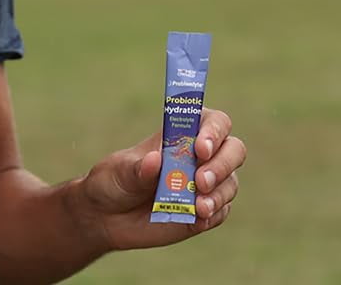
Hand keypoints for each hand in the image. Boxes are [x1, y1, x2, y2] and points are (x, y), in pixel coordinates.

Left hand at [73, 107, 244, 251]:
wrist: (107, 216)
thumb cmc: (115, 180)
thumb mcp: (121, 171)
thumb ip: (139, 168)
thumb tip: (156, 160)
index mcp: (181, 134)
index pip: (212, 121)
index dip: (213, 131)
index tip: (200, 148)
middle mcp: (199, 157)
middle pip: (233, 149)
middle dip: (222, 163)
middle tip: (201, 180)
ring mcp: (204, 186)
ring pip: (230, 182)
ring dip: (220, 193)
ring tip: (198, 206)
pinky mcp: (203, 213)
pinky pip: (221, 212)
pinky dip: (214, 214)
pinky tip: (199, 218)